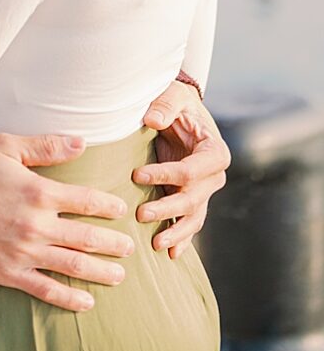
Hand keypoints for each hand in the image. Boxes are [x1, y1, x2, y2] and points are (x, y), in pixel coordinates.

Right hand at [0, 131, 134, 311]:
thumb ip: (45, 146)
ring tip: (119, 275)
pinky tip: (86, 302)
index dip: (108, 205)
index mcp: (39, 192)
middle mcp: (37, 225)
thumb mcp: (4, 146)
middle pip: (87, 238)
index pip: (86, 201)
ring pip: (74, 266)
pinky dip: (69, 298)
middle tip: (129, 248)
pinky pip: (46, 289)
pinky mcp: (10, 272)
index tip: (120, 209)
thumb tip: (81, 143)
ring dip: (101, 272)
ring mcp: (25, 252)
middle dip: (113, 244)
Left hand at [133, 83, 228, 255]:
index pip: (191, 170)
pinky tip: (171, 254)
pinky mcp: (194, 198)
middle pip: (193, 199)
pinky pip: (191, 222)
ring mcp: (206, 191)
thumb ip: (165, 106)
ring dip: (176, 232)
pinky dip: (182, 239)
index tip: (137, 175)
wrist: (183, 112)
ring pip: (194, 217)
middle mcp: (214, 176)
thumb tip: (152, 120)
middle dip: (168, 209)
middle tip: (141, 215)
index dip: (166, 174)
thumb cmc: (177, 102)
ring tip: (156, 245)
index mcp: (214, 151)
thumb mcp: (173, 96)